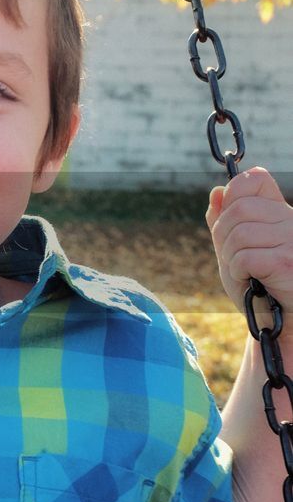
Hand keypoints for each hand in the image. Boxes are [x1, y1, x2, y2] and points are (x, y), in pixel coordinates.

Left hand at [206, 167, 292, 343]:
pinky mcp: (287, 262)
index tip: (231, 221)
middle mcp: (290, 220)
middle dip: (223, 235)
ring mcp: (292, 239)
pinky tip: (251, 280)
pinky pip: (245, 256)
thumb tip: (217, 192)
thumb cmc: (259, 285)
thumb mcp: (235, 249)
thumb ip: (225, 221)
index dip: (234, 194)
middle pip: (239, 208)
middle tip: (234, 258)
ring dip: (230, 257)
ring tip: (244, 272)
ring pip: (240, 233)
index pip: (255, 179)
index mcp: (280, 211)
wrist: (279, 322)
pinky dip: (238, 271)